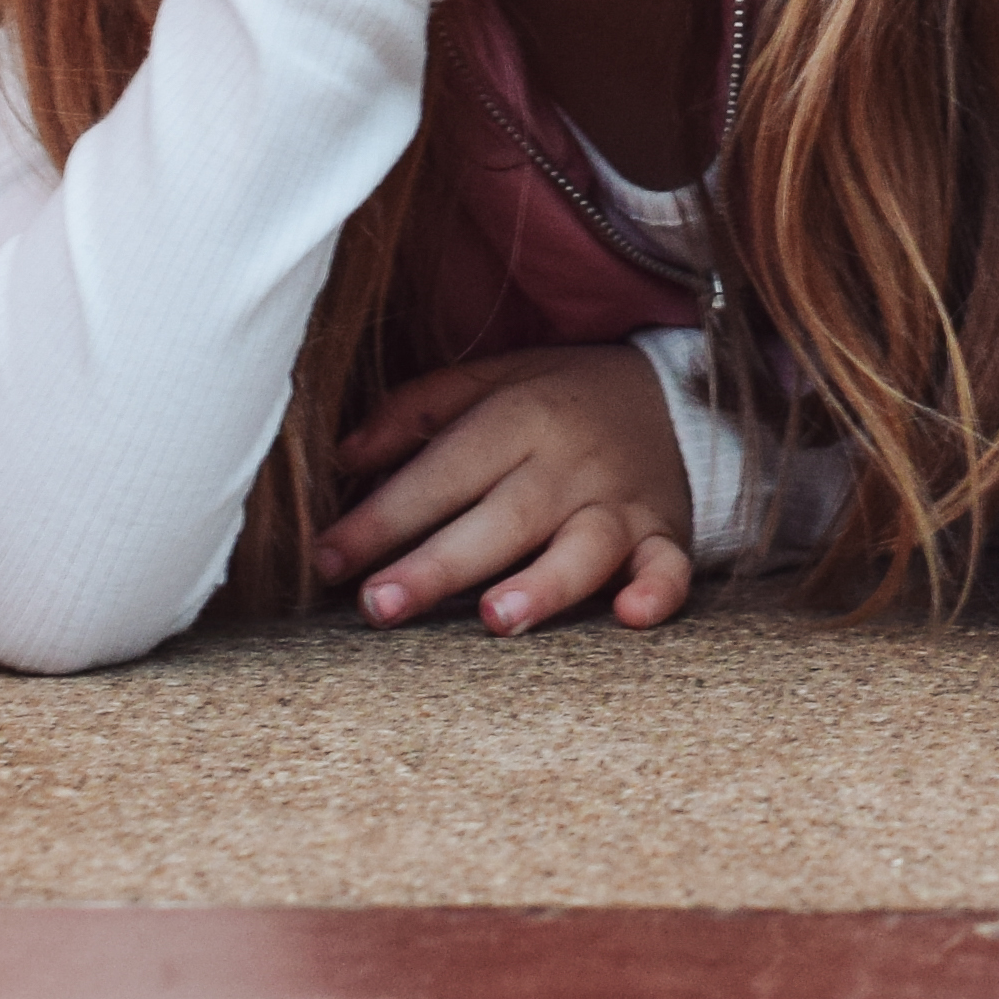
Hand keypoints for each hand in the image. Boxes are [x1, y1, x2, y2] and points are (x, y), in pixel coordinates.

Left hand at [312, 345, 700, 633]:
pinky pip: (669, 567)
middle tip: (380, 605)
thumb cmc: (559, 397)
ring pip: (584, 546)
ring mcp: (621, 502)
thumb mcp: (491, 378)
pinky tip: (630, 616)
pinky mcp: (665, 534)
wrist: (671, 394)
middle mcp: (569, 462)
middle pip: (502, 518)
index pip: (443, 471)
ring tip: (495, 619)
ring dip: (543, 584)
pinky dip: (656, 591)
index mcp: (520, 416)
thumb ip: (416, 411)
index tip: (327, 559)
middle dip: (439, 564)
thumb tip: (342, 458)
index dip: (382, 517)